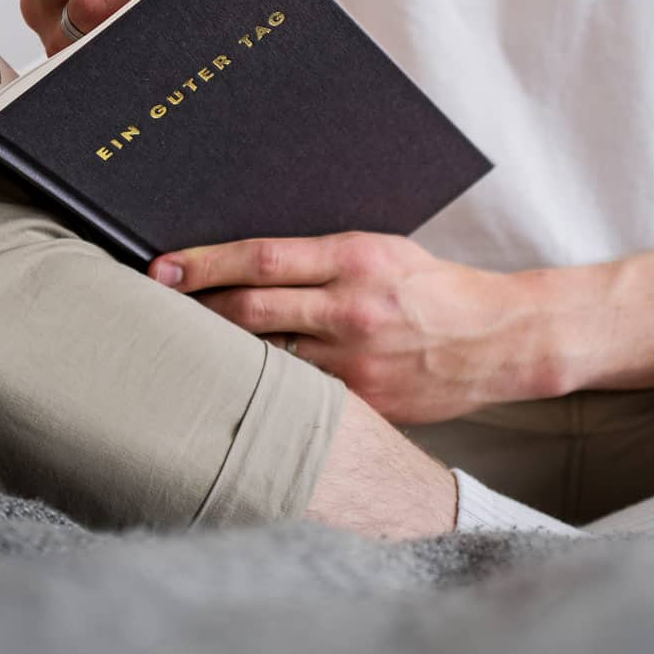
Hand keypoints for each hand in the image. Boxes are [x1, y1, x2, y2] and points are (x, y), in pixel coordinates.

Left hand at [147, 231, 527, 424]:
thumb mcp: (380, 251)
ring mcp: (356, 363)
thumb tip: (250, 262)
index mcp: (355, 259)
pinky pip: (300, 396)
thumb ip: (321, 258)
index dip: (205, 263)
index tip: (163, 266)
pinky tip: (238, 387)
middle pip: (251, 310)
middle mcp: (351, 310)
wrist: (499, 338)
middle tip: (154, 303)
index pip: (263, 258)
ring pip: (267, 358)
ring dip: (222, 352)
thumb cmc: (433, 286)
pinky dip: (267, 388)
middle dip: (194, 306)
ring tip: (183, 345)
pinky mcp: (365, 403)